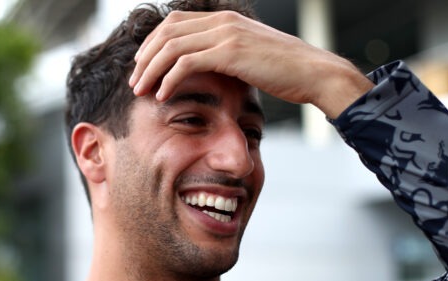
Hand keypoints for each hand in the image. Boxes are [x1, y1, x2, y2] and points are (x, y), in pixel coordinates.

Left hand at [130, 10, 373, 118]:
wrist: (313, 72)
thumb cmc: (284, 70)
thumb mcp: (249, 55)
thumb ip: (225, 54)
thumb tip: (205, 69)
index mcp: (224, 18)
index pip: (174, 22)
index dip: (152, 43)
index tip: (142, 65)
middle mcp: (221, 21)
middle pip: (166, 32)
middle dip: (144, 57)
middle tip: (134, 81)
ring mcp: (225, 34)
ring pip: (171, 46)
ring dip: (150, 69)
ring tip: (140, 90)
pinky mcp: (230, 52)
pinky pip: (186, 63)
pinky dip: (169, 79)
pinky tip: (161, 95)